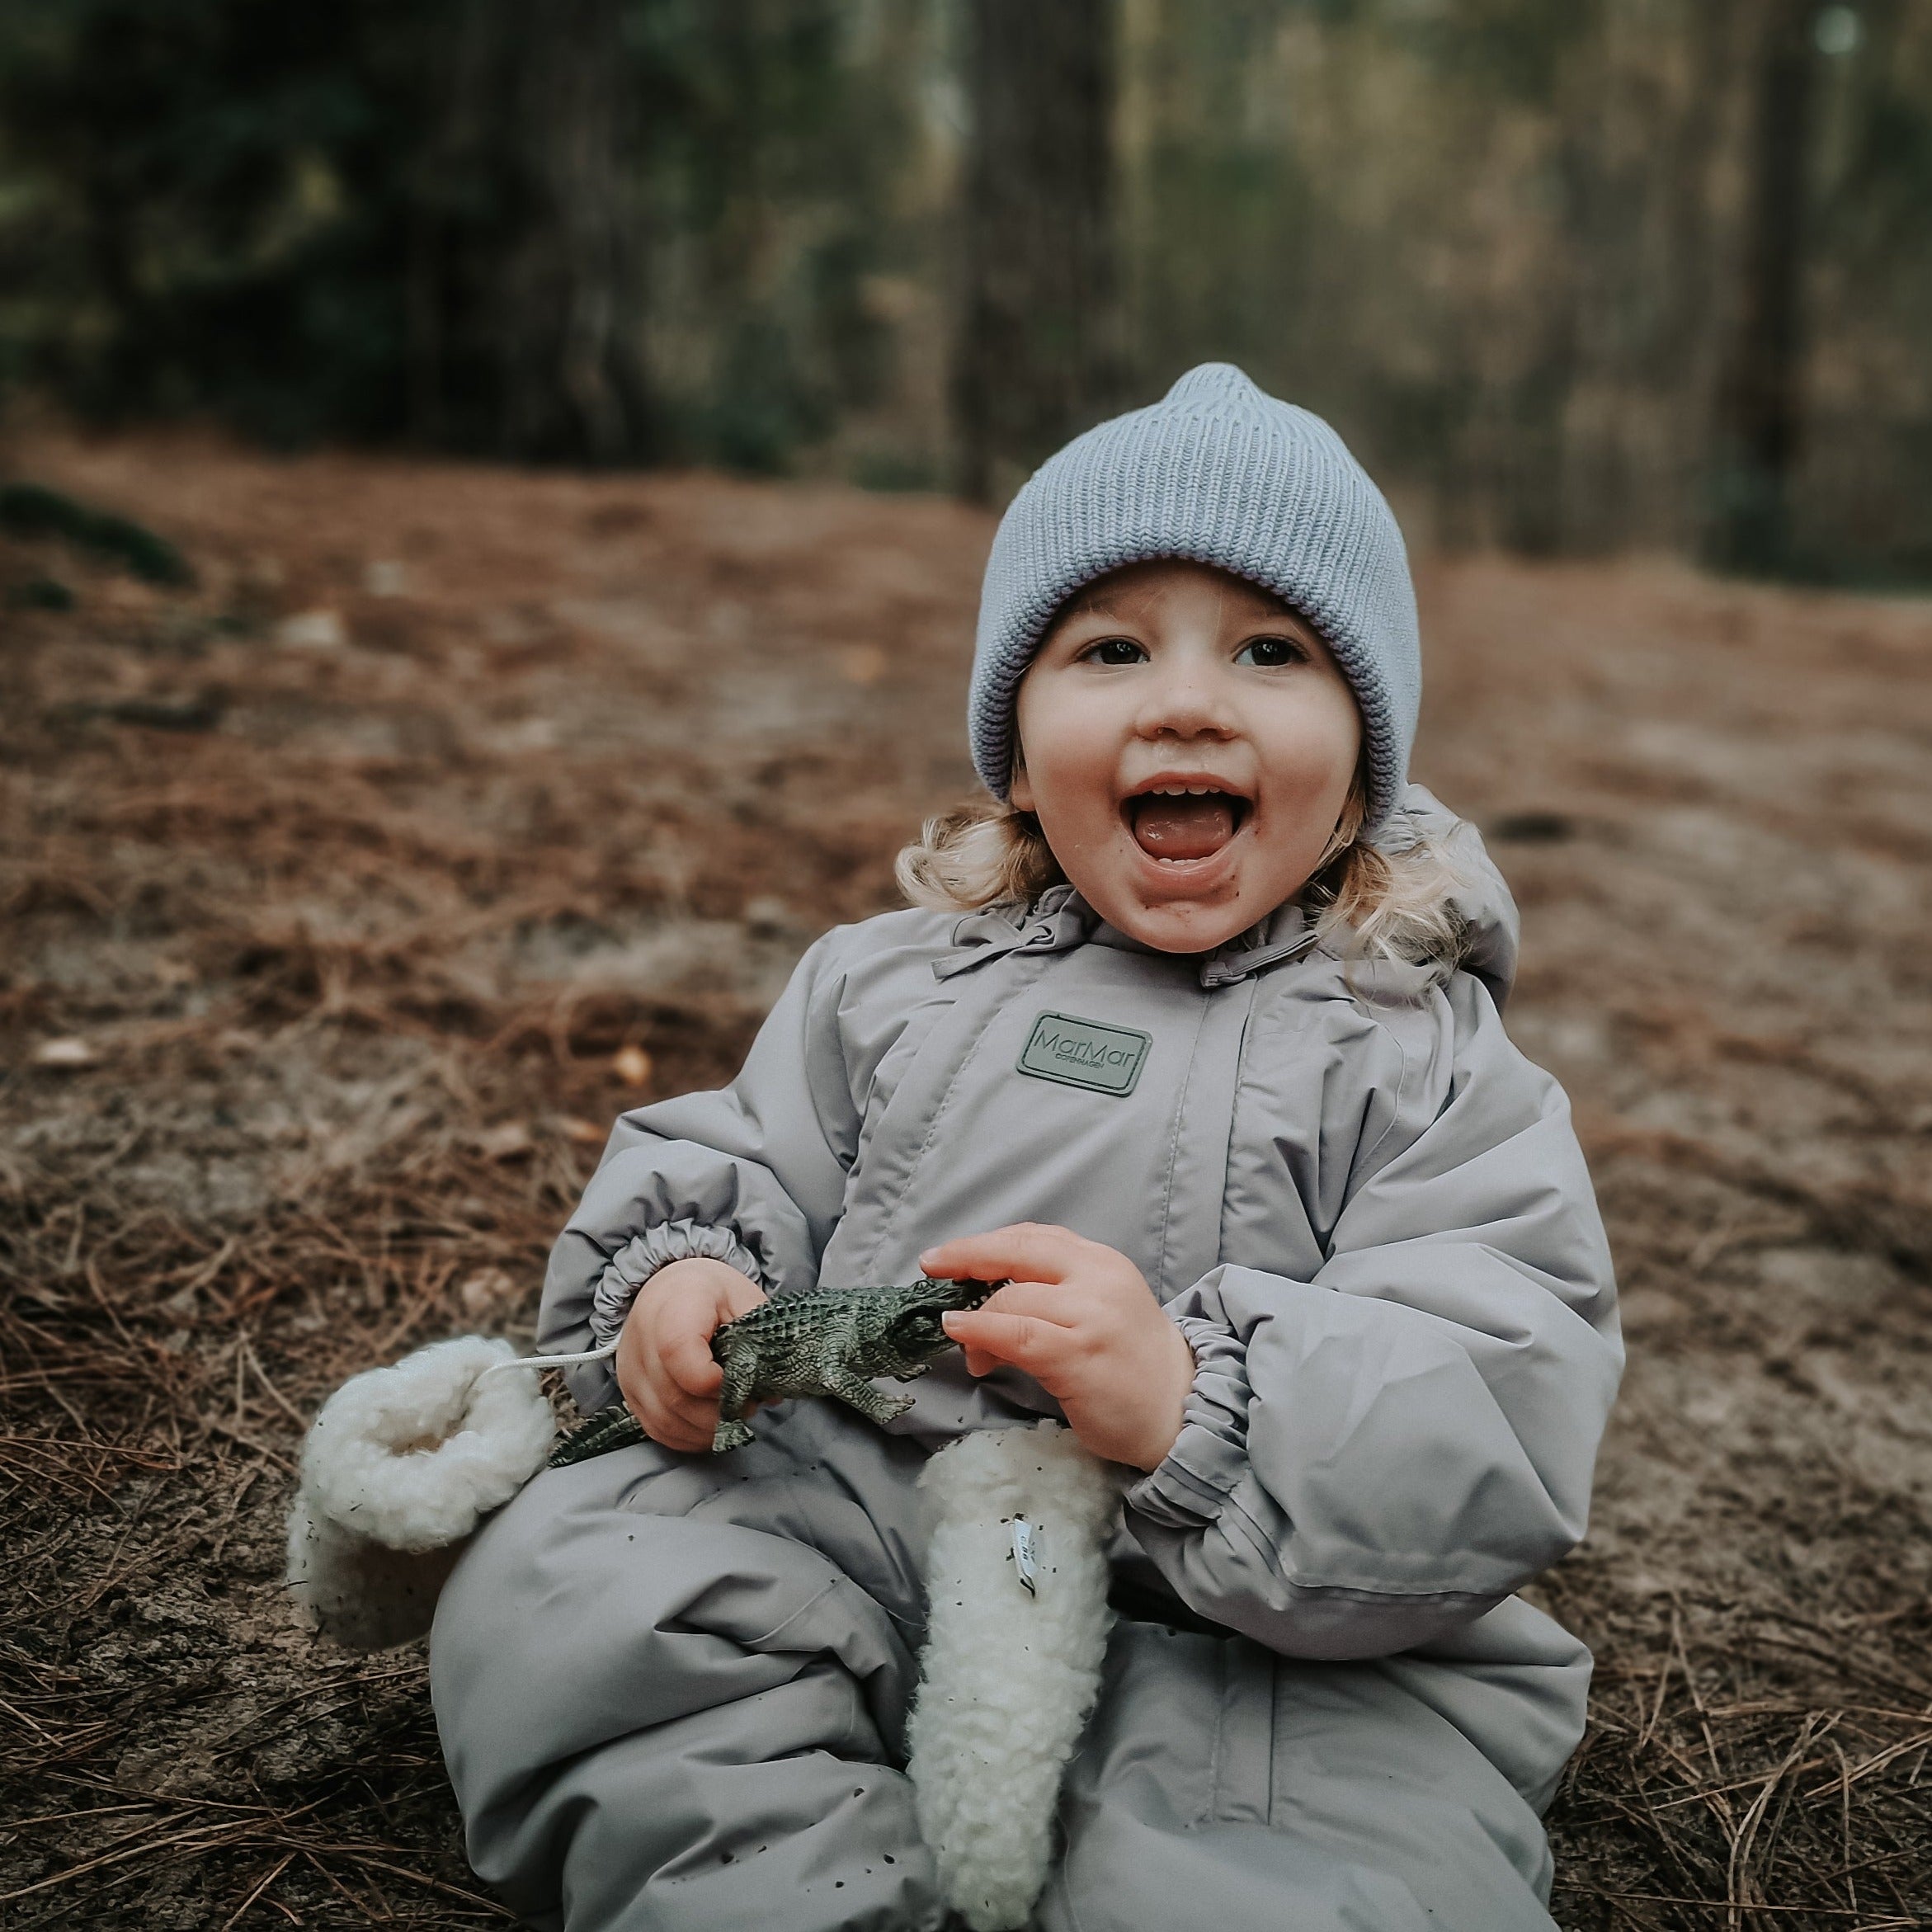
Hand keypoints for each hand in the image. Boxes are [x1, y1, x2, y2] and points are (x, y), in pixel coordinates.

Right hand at [614, 1257, 766, 1452]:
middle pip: (676, 1397)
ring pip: (667, 1421)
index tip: (744, 1380)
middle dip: (721, 1411)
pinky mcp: (631, 1396)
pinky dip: (689, 1435)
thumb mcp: (742, 1297)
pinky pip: (658, 1429)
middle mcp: (641, 1344)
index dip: (716, 1380)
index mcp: (671, 1309)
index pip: (679, 1355)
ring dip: (707, 1429)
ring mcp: (630, 1373)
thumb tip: (771, 1391)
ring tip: (733, 1412)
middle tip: (750, 1404)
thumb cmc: (708, 1293)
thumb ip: (759, 1338)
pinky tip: (712, 1424)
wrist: (667, 1289)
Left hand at [920, 1224, 1193, 1471]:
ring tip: (963, 1340)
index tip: (949, 1253)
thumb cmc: (1132, 1364)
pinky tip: (962, 1336)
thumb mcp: (1101, 1307)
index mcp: (1102, 1262)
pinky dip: (979, 1332)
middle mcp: (1098, 1279)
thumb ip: (1055, 1290)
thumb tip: (985, 1297)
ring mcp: (1089, 1316)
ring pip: (1011, 1298)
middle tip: (932, 1266)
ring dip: (974, 1319)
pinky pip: (1014, 1335)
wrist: (1181, 1411)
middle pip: (1018, 1251)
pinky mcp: (1078, 1355)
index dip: (986, 1242)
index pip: (1035, 1237)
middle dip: (967, 1256)